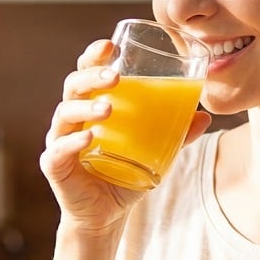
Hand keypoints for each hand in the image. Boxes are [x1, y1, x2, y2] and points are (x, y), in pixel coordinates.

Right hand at [40, 39, 209, 234]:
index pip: (86, 72)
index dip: (93, 56)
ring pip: (65, 114)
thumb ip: (177, 135)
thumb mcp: (156, 153)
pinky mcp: (54, 166)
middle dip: (92, 76)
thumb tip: (205, 117)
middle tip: (116, 75)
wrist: (105, 215)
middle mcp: (72, 119)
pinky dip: (72, 142)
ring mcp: (60, 141)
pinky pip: (58, 150)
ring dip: (86, 107)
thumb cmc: (126, 175)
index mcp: (91, 106)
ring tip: (108, 108)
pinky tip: (89, 137)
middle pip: (74, 86)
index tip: (109, 44)